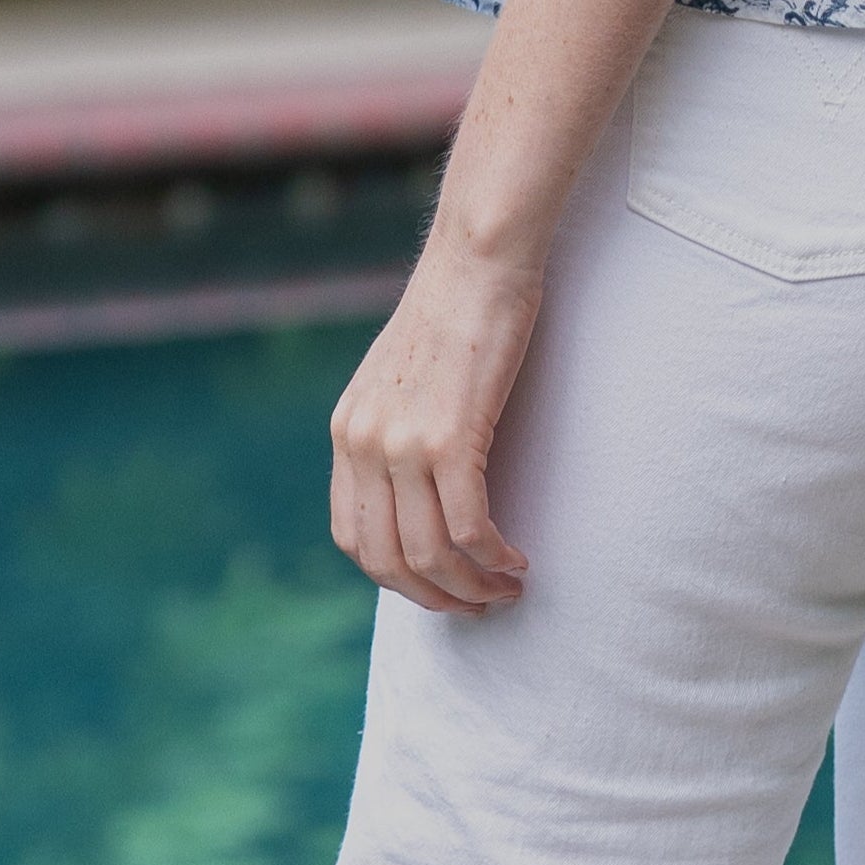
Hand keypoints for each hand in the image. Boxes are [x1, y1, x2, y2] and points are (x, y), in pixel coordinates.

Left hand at [329, 224, 543, 613]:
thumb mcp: (403, 377)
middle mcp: (362, 443)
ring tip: (506, 589)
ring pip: (427, 553)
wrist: (476, 259)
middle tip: (479, 605)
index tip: (439, 585)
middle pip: (385, 560)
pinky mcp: (448, 438)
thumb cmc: (457, 309)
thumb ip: (398, 427)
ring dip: (470, 587)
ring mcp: (400, 443)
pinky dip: (494, 557)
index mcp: (346, 431)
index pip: (352, 537)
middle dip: (434, 597)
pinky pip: (467, 527)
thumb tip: (421, 481)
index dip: (397, 578)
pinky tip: (519, 560)